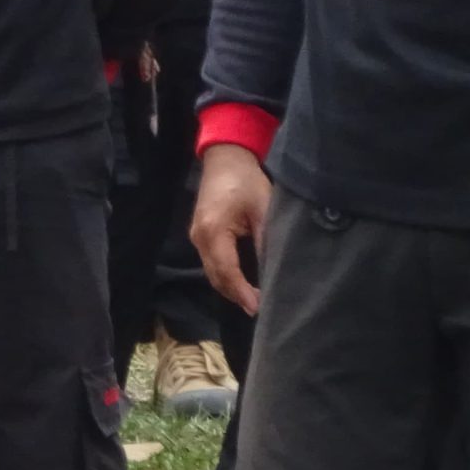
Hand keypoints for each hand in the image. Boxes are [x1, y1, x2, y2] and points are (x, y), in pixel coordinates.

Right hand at [190, 143, 271, 316]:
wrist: (225, 158)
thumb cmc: (246, 182)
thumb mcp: (263, 211)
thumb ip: (265, 243)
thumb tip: (272, 274)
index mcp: (213, 230)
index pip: (227, 271)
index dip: (242, 292)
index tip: (259, 309)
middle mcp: (199, 236)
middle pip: (216, 276)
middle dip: (236, 295)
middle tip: (260, 311)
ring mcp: (196, 236)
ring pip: (211, 272)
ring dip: (230, 288)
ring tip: (254, 301)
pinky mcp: (200, 234)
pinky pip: (211, 263)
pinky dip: (225, 276)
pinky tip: (242, 283)